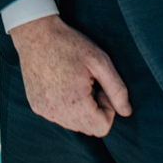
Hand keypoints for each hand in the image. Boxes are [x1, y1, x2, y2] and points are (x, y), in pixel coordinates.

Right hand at [11, 14, 133, 136]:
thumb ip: (117, 89)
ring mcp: (44, 111)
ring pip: (73, 124)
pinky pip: (58, 116)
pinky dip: (65, 106)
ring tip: (75, 83)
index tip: (101, 88)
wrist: (35, 33)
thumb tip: (127, 112)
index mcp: (74, 104)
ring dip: (80, 109)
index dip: (108, 109)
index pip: (102, 128)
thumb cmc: (69, 44)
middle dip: (95, 110)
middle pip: (88, 129)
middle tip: (90, 84)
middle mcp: (56, 113)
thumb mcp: (100, 61)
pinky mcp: (36, 106)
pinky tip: (62, 84)